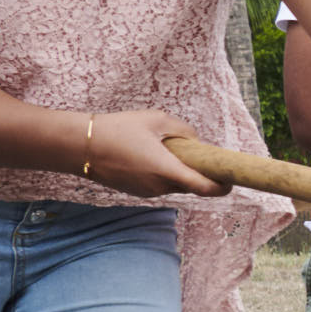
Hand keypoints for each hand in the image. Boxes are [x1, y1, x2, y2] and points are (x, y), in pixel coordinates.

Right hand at [96, 116, 232, 198]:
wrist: (79, 145)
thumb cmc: (118, 128)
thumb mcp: (155, 119)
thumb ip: (183, 131)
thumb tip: (197, 142)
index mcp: (167, 170)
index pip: (205, 188)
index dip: (223, 186)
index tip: (231, 179)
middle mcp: (159, 187)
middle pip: (191, 185)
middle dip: (199, 172)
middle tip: (199, 153)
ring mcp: (146, 192)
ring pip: (174, 184)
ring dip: (178, 171)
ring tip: (166, 147)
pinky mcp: (136, 191)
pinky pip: (158, 184)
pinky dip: (163, 173)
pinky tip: (150, 154)